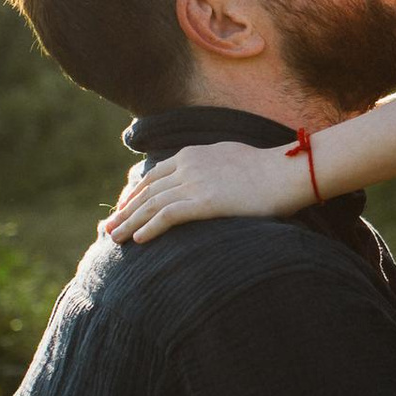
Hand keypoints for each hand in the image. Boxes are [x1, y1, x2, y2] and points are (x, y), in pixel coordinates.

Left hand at [101, 141, 310, 243]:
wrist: (287, 172)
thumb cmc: (268, 169)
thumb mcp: (231, 157)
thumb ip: (211, 164)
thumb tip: (208, 177)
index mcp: (193, 154)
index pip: (154, 175)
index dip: (135, 194)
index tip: (124, 208)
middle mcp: (188, 166)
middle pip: (147, 191)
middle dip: (125, 210)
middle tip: (109, 227)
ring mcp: (195, 183)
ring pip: (152, 204)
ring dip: (130, 222)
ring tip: (114, 238)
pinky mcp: (204, 202)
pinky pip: (168, 216)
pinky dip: (149, 228)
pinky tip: (138, 240)